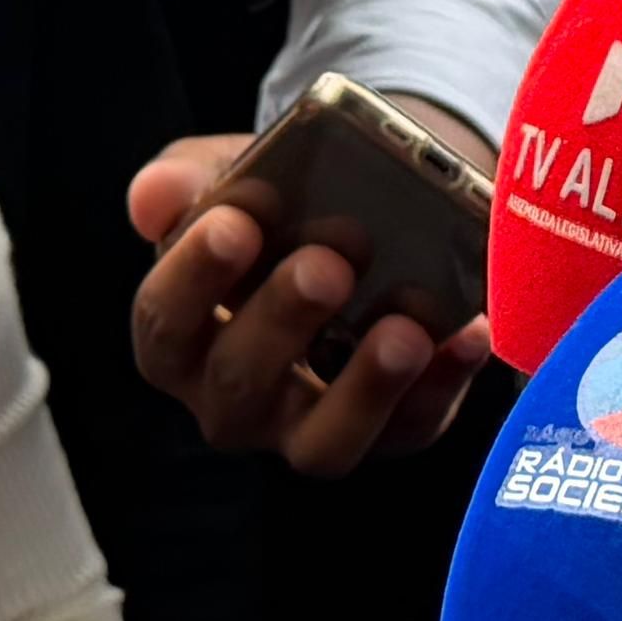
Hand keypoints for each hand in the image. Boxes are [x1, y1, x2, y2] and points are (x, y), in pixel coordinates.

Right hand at [125, 127, 492, 473]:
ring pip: (324, 441)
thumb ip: (186, 182)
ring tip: (404, 330)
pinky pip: (412, 427)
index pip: (164, 324)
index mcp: (179, 339)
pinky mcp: (386, 431)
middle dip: (284, 321)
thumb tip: (153, 199)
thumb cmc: (265, 212)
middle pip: (241, 384)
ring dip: (366, 388)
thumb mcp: (222, 178)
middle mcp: (233, 400)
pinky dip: (443, 384)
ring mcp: (307, 426)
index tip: (233, 223)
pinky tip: (467, 331)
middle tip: (328, 262)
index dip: (193, 277)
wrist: (342, 220)